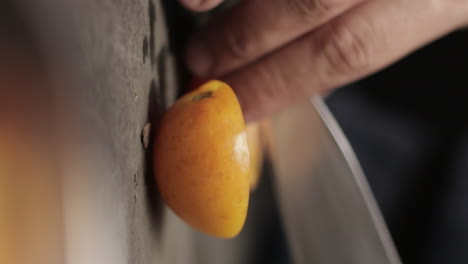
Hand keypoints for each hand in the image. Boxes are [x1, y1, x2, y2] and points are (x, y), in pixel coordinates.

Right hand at [180, 0, 467, 121]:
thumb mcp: (430, 14)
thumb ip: (368, 37)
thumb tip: (301, 75)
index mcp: (437, 2)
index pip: (342, 52)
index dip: (277, 83)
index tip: (235, 104)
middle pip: (312, 2)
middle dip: (244, 38)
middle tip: (200, 61)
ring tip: (191, 6)